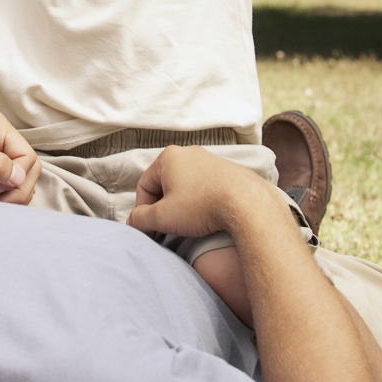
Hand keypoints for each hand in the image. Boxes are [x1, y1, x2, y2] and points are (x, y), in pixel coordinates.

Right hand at [127, 146, 263, 238]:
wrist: (248, 203)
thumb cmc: (202, 206)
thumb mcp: (163, 217)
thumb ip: (141, 219)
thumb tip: (133, 222)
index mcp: (169, 157)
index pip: (144, 185)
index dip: (143, 210)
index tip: (150, 229)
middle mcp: (189, 153)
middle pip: (164, 184)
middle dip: (163, 208)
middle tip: (167, 228)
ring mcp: (210, 160)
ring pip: (184, 186)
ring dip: (181, 206)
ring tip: (188, 225)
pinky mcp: (227, 170)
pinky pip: (204, 186)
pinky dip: (199, 202)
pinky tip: (206, 217)